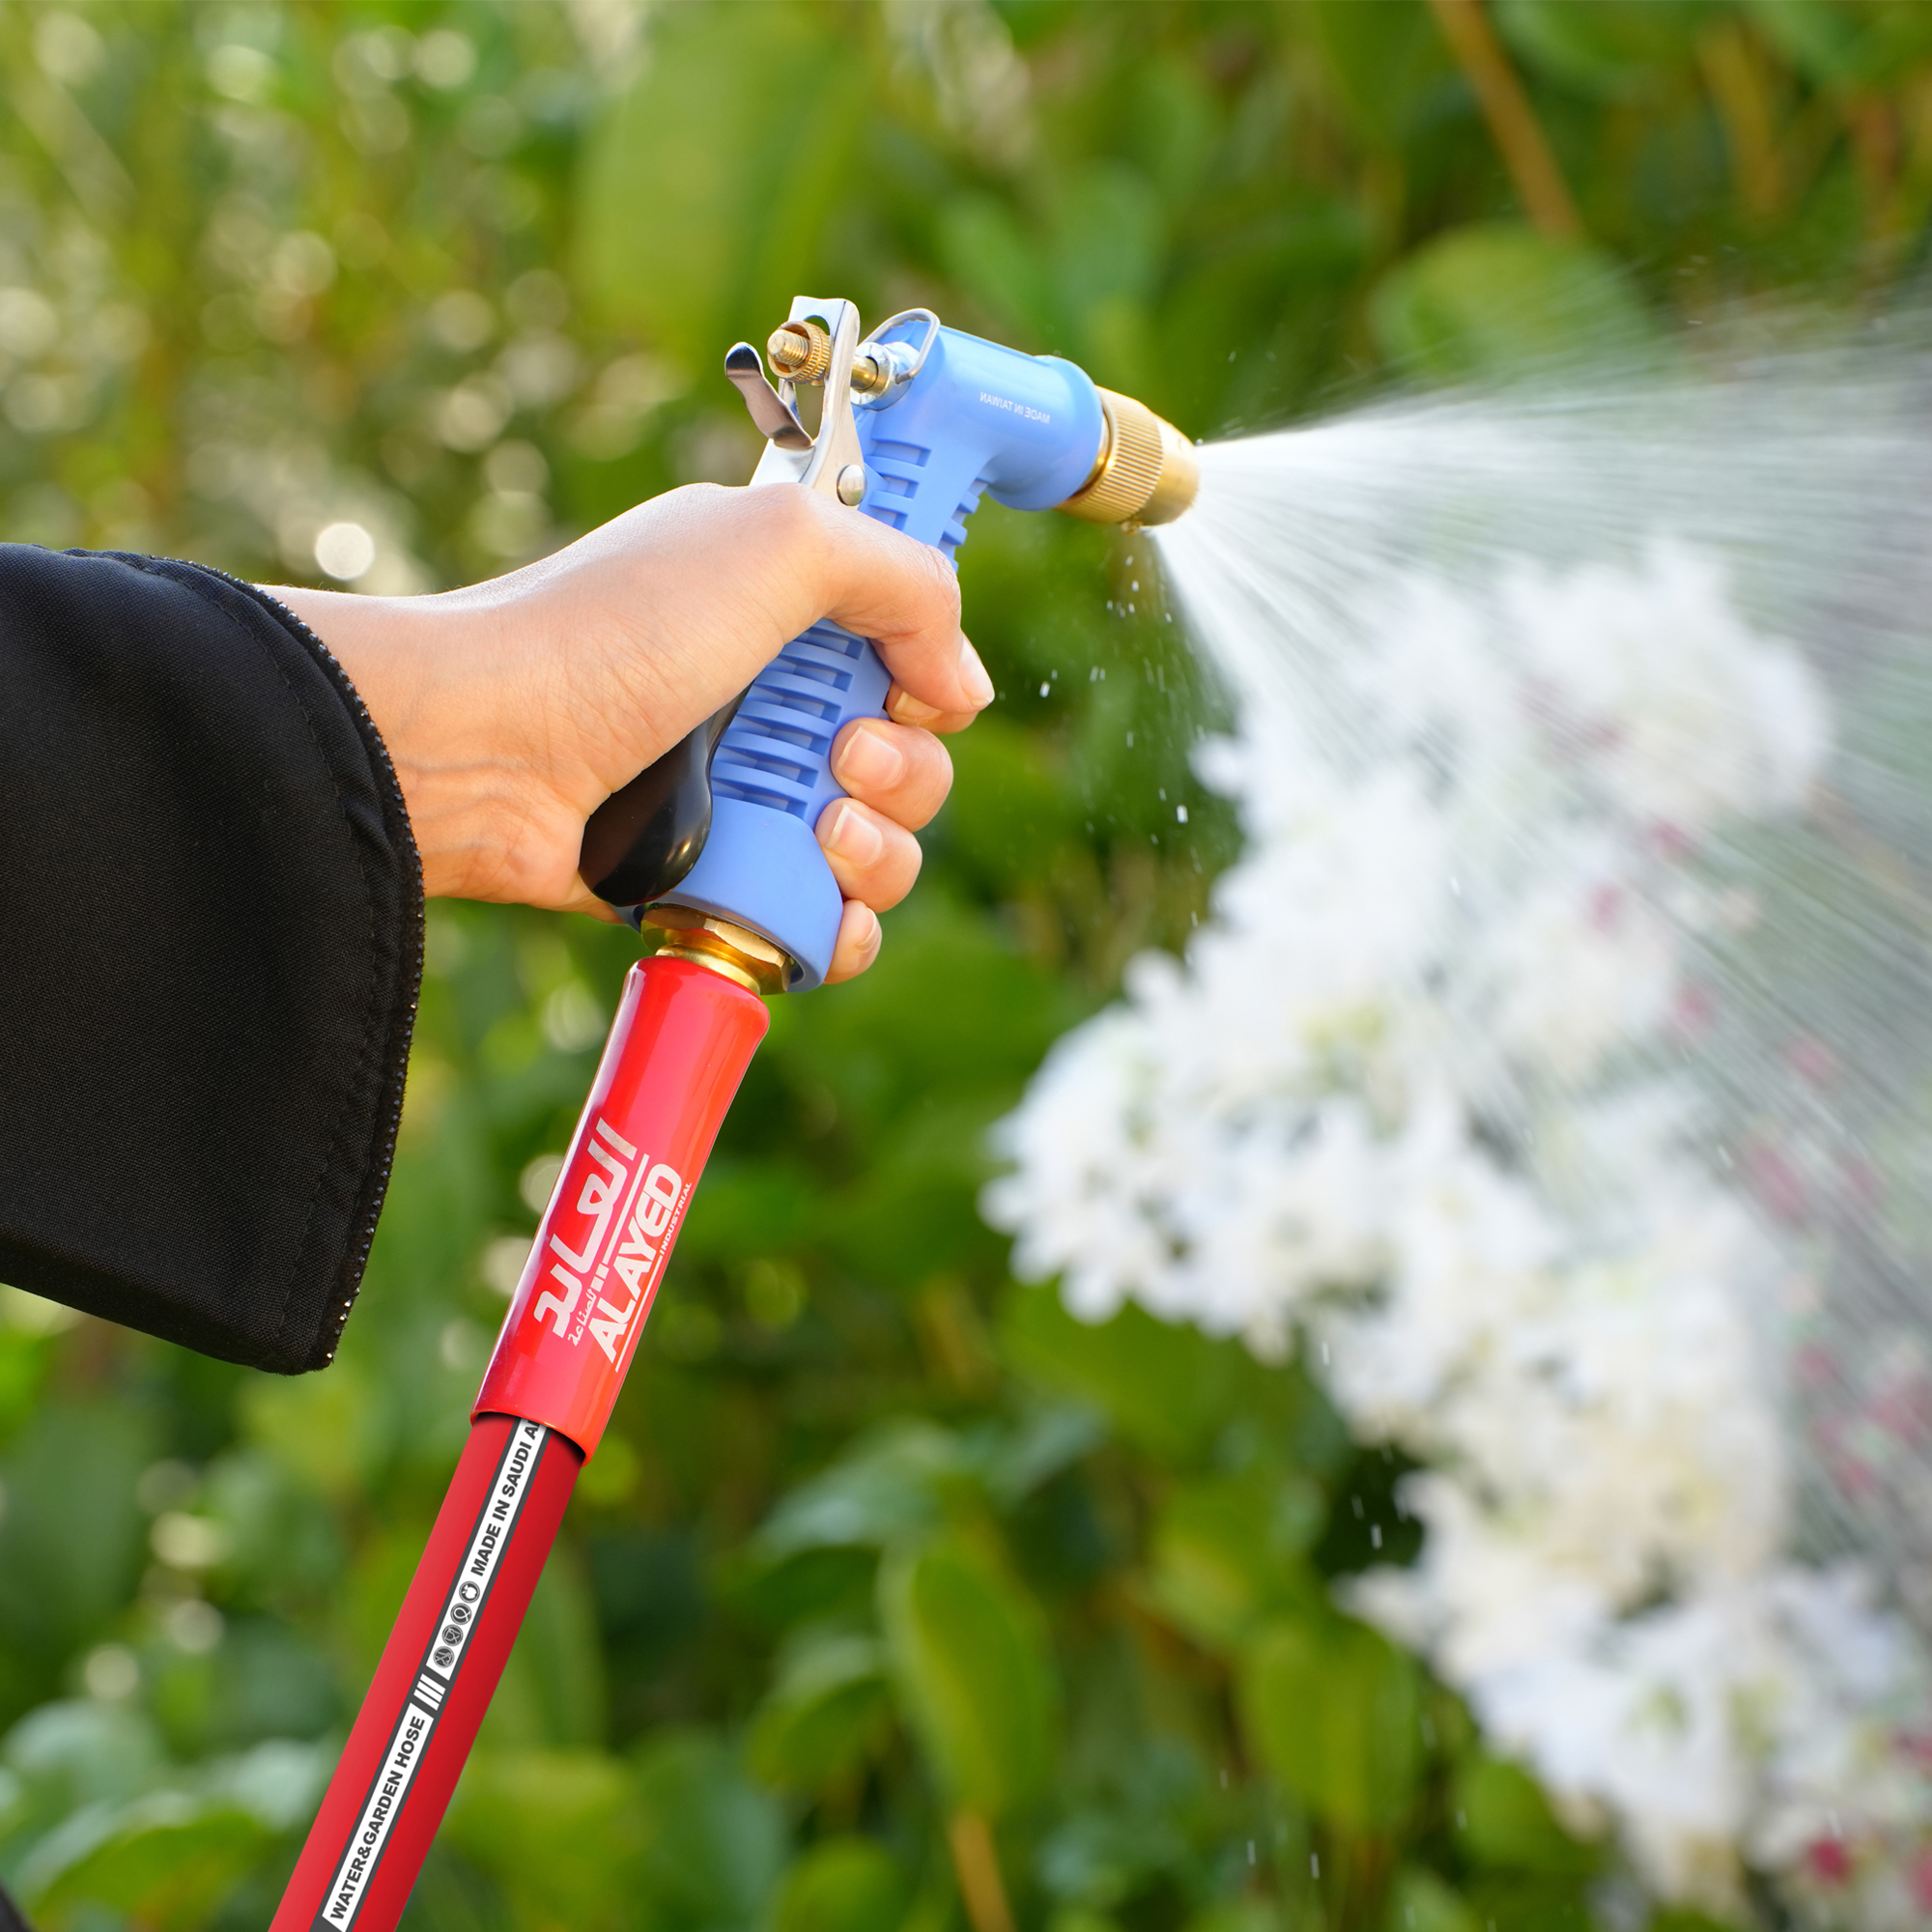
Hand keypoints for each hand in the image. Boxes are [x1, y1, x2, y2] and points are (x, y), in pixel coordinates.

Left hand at [266, 483, 991, 981]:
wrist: (482, 750)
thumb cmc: (611, 632)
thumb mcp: (775, 544)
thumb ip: (903, 578)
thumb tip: (963, 686)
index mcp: (782, 604)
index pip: (907, 638)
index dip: (930, 660)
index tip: (911, 677)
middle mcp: (767, 699)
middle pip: (912, 754)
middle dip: (906, 767)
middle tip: (841, 757)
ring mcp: (741, 795)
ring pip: (882, 847)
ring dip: (881, 849)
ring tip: (821, 829)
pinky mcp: (715, 880)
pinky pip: (823, 919)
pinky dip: (841, 925)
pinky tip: (820, 906)